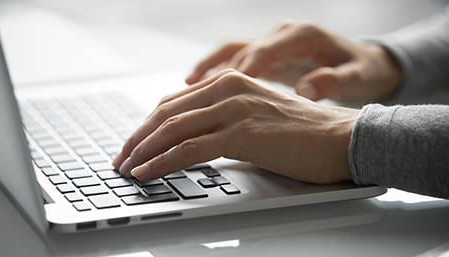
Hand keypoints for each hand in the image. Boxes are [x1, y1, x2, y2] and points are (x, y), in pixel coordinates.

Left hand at [113, 69, 358, 183]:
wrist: (340, 138)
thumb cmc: (301, 132)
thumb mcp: (255, 115)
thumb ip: (224, 119)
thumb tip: (194, 138)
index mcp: (229, 81)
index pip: (174, 103)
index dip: (148, 126)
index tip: (134, 144)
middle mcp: (228, 89)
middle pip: (166, 114)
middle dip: (138, 139)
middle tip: (122, 158)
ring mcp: (235, 109)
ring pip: (173, 129)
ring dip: (144, 151)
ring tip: (127, 169)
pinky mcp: (242, 133)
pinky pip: (190, 148)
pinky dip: (163, 162)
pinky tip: (148, 173)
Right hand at [186, 20, 401, 103]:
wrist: (368, 64)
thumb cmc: (364, 72)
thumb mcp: (359, 77)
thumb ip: (334, 81)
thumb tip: (306, 88)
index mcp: (302, 36)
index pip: (263, 51)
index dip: (240, 71)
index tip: (221, 92)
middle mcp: (281, 36)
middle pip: (237, 49)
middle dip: (212, 71)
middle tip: (188, 94)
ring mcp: (273, 45)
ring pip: (230, 53)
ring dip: (207, 70)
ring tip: (184, 87)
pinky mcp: (269, 57)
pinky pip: (235, 63)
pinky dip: (217, 76)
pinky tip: (200, 91)